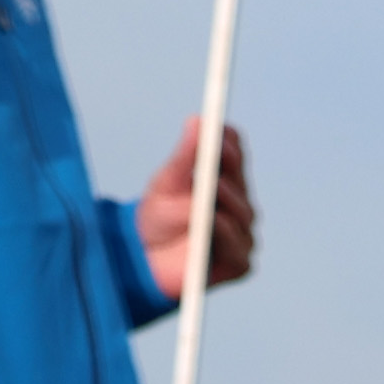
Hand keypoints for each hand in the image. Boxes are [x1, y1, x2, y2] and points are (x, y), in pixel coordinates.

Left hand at [139, 119, 254, 298]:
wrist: (142, 261)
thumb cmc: (158, 218)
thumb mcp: (166, 183)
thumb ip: (184, 156)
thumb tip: (198, 120)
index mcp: (225, 183)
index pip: (234, 159)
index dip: (229, 145)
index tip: (220, 131)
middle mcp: (238, 208)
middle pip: (240, 184)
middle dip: (230, 169)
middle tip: (219, 152)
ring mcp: (241, 236)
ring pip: (241, 214)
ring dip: (228, 200)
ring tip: (215, 186)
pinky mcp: (238, 264)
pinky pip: (236, 246)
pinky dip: (226, 233)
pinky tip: (215, 220)